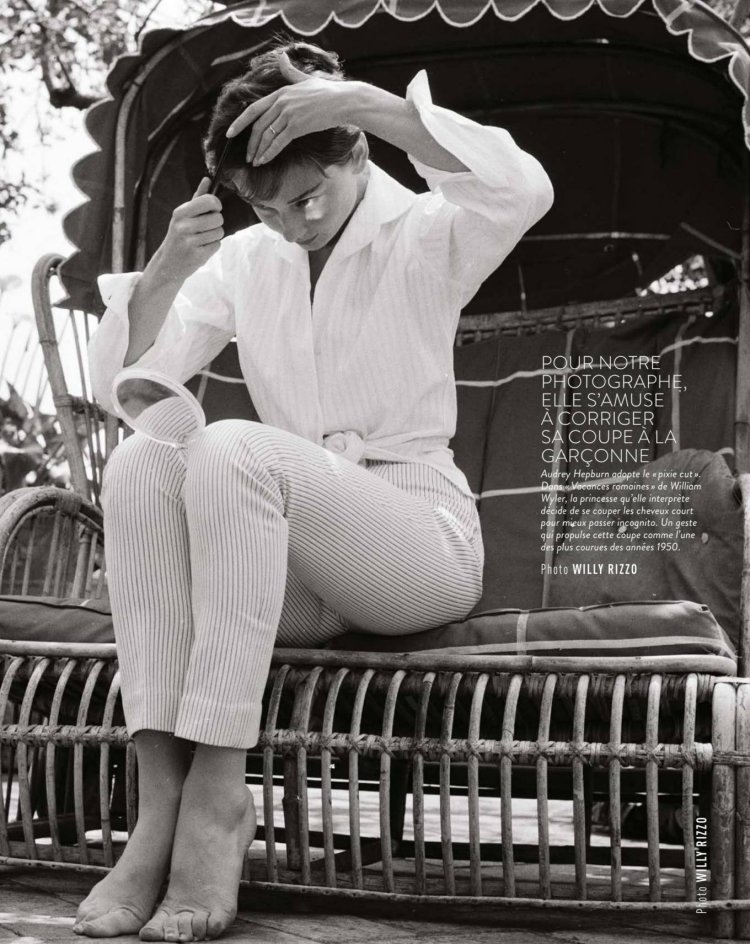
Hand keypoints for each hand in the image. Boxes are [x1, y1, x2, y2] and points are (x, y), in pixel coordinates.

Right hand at [155, 177, 223, 281]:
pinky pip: (217, 245)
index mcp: (180, 213)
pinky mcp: (197, 256)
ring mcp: (190, 242)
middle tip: (207, 227)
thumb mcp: (183, 215)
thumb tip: (207, 179)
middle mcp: (183, 226)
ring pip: (219, 232)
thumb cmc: (179, 236)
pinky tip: (201, 248)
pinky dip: (212, 246)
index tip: (215, 209)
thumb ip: (197, 198)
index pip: (208, 201)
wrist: (168, 263)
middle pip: (217, 218)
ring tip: (203, 238)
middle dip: (216, 223)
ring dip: (215, 235)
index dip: (216, 204)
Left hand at [226, 53, 360, 165]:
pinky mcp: (297, 126)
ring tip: (254, 161)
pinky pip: (278, 143)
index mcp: (280, 92)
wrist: (343, 101)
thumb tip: (281, 56)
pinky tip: (263, 161)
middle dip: (250, 143)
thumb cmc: (327, 91)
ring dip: (259, 151)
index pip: (253, 109)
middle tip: (246, 155)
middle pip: (258, 126)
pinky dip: (269, 153)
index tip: (230, 133)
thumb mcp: (305, 79)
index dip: (239, 122)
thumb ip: (290, 71)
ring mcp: (288, 114)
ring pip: (267, 136)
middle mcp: (281, 103)